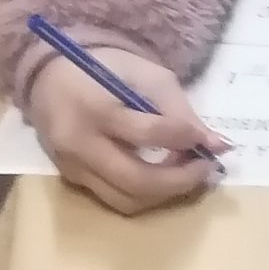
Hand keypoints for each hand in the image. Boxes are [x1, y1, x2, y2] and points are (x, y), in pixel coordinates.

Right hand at [27, 48, 227, 216]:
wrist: (51, 76)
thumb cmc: (107, 68)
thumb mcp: (148, 76)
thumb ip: (181, 111)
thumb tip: (217, 145)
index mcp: (97, 109)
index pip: (147, 133)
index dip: (184, 138)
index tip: (208, 139)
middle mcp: (80, 145)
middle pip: (136, 180)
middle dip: (180, 180)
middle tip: (206, 168)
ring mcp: (72, 167)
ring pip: (125, 200)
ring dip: (164, 194)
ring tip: (186, 173)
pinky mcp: (71, 180)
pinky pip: (113, 198)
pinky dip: (145, 193)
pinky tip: (163, 176)